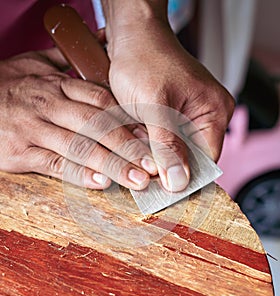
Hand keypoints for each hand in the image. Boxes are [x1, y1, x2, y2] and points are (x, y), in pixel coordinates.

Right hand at [0, 48, 156, 189]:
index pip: (100, 101)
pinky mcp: (19, 153)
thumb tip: (102, 38)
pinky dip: (79, 175)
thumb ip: (68, 57)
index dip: (128, 119)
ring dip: (111, 165)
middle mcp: (48, 106)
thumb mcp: (35, 62)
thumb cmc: (8, 84)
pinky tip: (101, 183)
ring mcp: (34, 130)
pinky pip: (54, 165)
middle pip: (96, 126)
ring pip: (79, 148)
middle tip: (151, 164)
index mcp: (55, 85)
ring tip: (136, 179)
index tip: (150, 136)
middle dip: (127, 146)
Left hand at [101, 0, 234, 191]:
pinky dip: (148, 143)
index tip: (161, 190)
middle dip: (165, 165)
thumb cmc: (144, 59)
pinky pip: (164, 139)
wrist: (131, 37)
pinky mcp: (172, 115)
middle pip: (190, 157)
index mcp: (214, 112)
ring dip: (154, 153)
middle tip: (141, 169)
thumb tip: (178, 182)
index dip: (184, 177)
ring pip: (174, 150)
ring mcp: (189, 116)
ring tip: (135, 146)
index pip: (206, 160)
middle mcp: (206, 116)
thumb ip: (167, 145)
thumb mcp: (154, 105)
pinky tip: (135, 138)